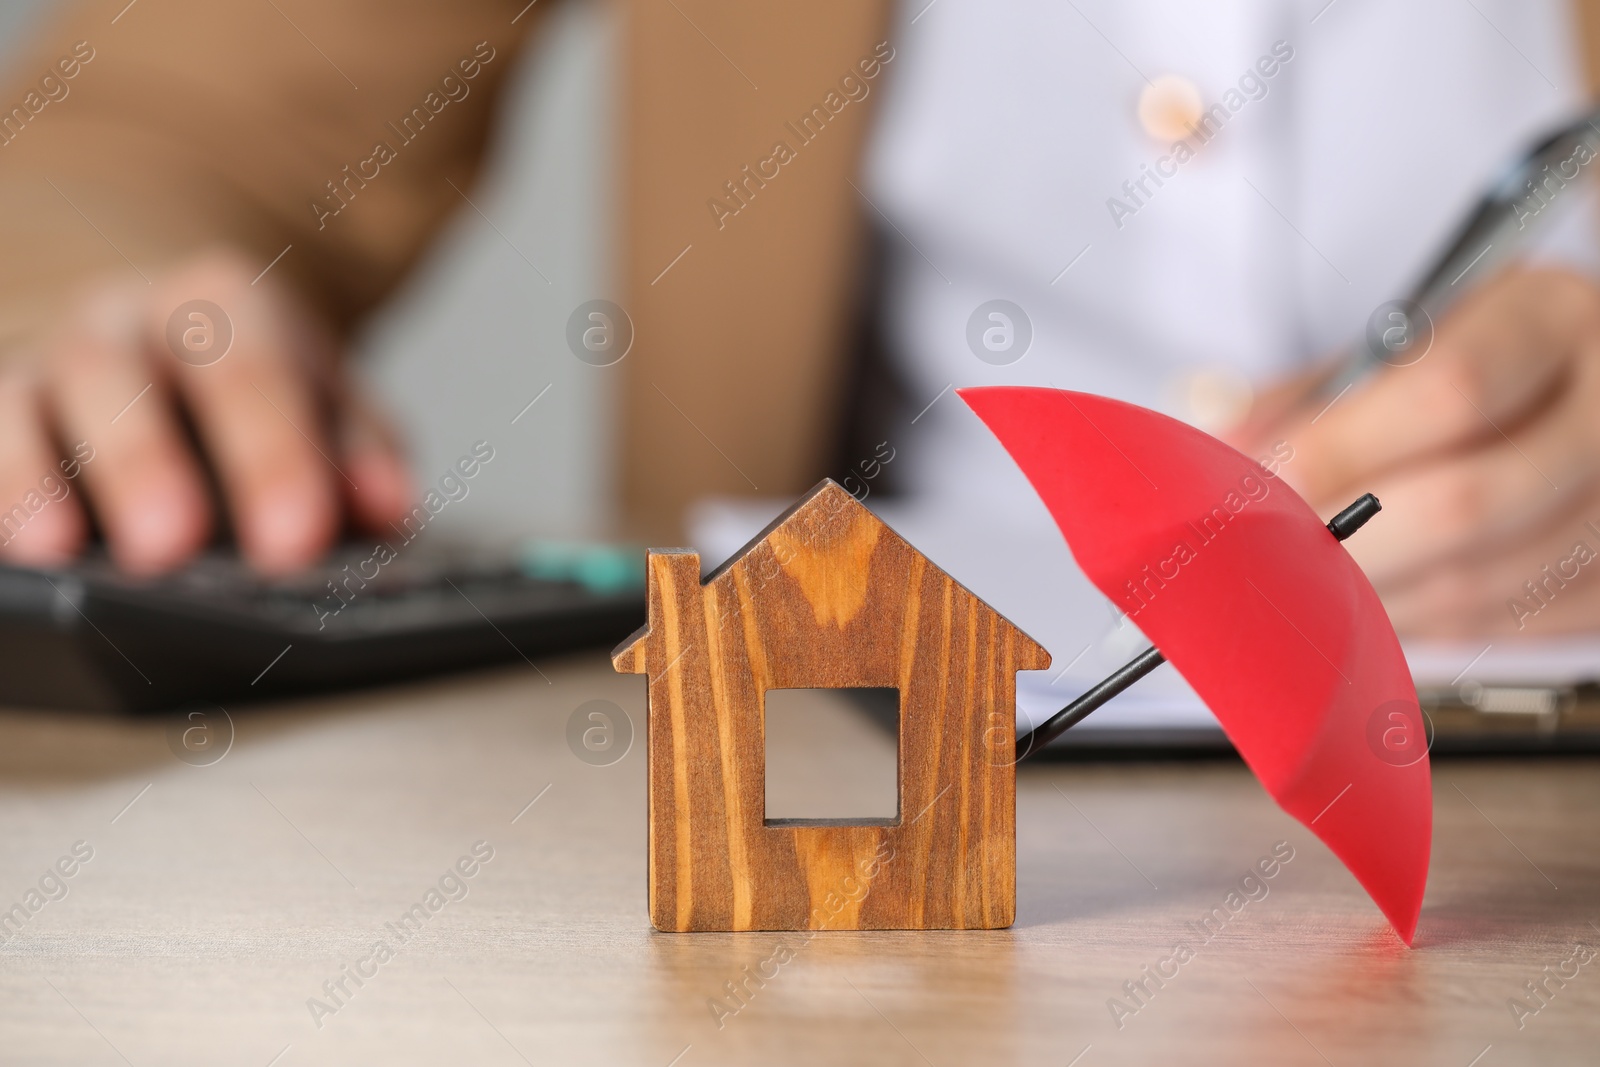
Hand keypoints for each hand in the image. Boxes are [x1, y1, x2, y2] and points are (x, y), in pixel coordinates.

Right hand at [0, 248, 412, 574]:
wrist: (170, 329)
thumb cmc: (262, 388)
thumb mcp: (333, 405)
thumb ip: (364, 452)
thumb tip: (388, 508)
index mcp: (223, 303)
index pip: (250, 371)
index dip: (271, 456)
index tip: (294, 539)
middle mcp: (122, 320)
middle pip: (122, 376)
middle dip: (144, 463)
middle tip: (169, 549)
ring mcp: (45, 362)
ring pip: (21, 401)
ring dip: (36, 480)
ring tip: (56, 554)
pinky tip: (9, 547)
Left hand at [1230, 266, 1599, 636]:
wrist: (1581, 378)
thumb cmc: (1478, 355)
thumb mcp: (1405, 339)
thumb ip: (1311, 392)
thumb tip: (1223, 439)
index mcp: (1554, 316)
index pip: (1449, 392)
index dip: (1343, 448)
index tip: (1265, 481)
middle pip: (1465, 504)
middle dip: (1343, 544)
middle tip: (1266, 553)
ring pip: (1483, 581)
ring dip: (1369, 595)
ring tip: (1301, 582)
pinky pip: (1506, 625)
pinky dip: (1421, 622)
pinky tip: (1370, 600)